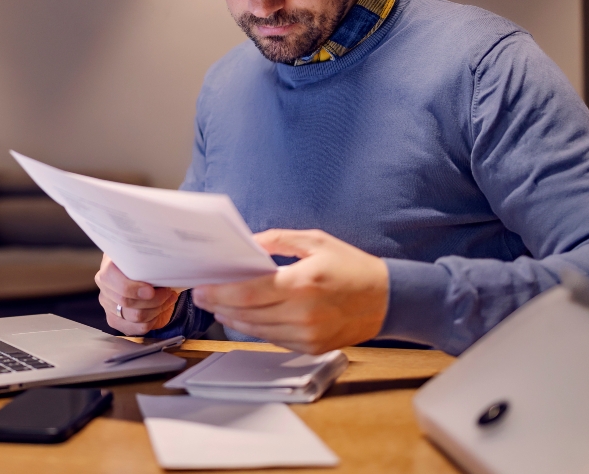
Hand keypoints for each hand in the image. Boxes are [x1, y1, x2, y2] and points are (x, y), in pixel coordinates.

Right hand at [94, 254, 179, 334]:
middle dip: (153, 299)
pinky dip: (153, 320)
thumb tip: (163, 266)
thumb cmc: (146, 265)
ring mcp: (108, 305)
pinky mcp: (115, 320)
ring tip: (168, 299)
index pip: (112, 279)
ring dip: (157, 309)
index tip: (151, 290)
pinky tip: (160, 310)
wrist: (145, 276)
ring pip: (135, 316)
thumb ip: (149, 260)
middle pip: (126, 301)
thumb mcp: (146, 257)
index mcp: (109, 267)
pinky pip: (137, 328)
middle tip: (168, 292)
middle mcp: (104, 287)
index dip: (132, 288)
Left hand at [192, 229, 388, 353]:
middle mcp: (303, 313)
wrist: (387, 299)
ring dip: (233, 319)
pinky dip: (255, 329)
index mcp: (302, 283)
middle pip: (247, 314)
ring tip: (218, 307)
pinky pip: (273, 339)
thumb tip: (247, 244)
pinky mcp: (311, 347)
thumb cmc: (352, 266)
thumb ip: (278, 240)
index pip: (248, 293)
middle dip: (219, 305)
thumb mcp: (316, 241)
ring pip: (256, 330)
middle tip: (202, 296)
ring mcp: (307, 335)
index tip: (201, 288)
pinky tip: (244, 318)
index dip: (220, 292)